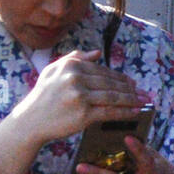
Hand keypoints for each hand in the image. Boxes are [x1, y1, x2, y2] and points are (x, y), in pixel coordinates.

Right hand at [19, 49, 142, 144]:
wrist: (31, 120)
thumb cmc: (42, 97)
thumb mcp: (53, 70)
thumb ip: (75, 58)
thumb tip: (97, 53)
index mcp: (71, 66)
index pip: (102, 70)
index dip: (119, 77)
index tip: (132, 83)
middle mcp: (76, 78)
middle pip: (110, 82)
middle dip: (129, 88)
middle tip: (143, 92)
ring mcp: (80, 96)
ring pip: (112, 96)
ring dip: (131, 99)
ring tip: (142, 101)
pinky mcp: (83, 114)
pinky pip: (109, 111)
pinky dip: (124, 112)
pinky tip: (134, 112)